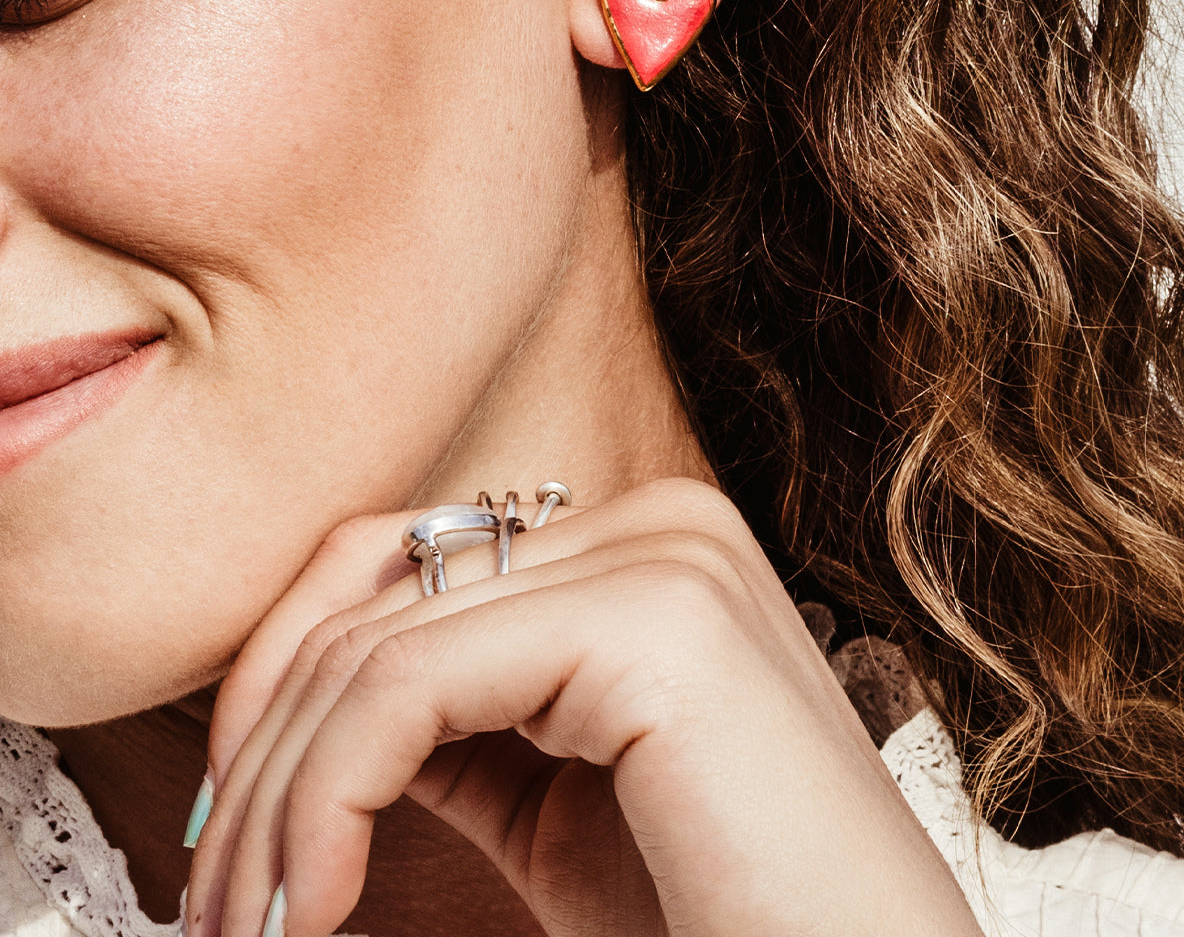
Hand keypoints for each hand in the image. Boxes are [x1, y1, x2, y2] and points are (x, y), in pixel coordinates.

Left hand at [184, 478, 983, 936]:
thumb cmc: (729, 925)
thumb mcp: (557, 806)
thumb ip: (461, 727)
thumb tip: (308, 716)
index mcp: (645, 544)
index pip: (408, 558)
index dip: (288, 680)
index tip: (236, 824)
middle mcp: (658, 519)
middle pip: (376, 586)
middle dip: (263, 748)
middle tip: (222, 898)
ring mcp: (664, 553)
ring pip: (376, 640)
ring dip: (278, 795)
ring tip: (255, 921)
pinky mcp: (656, 617)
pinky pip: (412, 684)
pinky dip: (325, 797)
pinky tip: (317, 897)